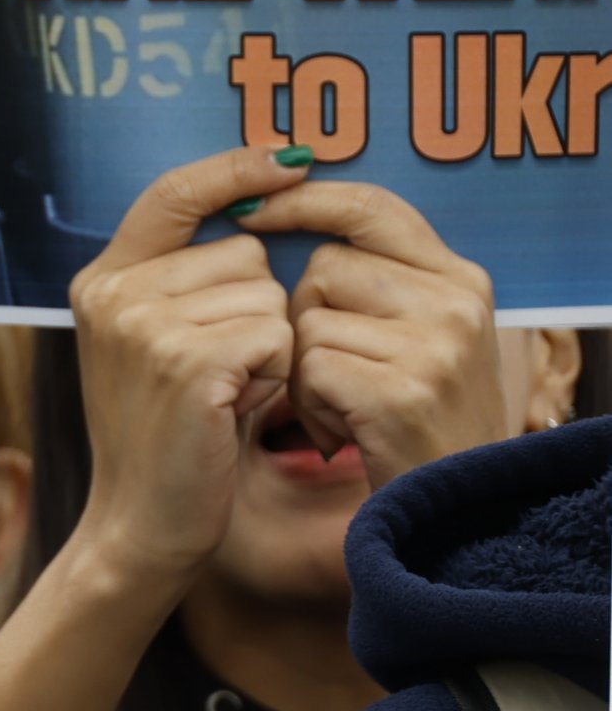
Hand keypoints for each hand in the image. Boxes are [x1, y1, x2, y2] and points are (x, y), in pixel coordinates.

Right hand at [66, 148, 303, 593]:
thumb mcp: (155, 340)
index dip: (235, 168)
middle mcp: (114, 292)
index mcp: (102, 280)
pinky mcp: (187, 359)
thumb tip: (262, 201)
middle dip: (254, 305)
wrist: (142, 522)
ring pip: (265, 293)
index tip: (291, 161)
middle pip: (241, 251)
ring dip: (269, 342)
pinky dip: (276, 372)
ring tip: (226, 392)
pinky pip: (276, 333)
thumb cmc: (168, 434)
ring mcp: (144, 324)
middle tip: (217, 370)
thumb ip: (184, 275)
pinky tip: (237, 407)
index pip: (174, 193)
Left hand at [236, 178, 522, 492]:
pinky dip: (308, 403)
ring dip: (304, 366)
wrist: (448, 509)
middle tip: (335, 371)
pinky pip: (310, 367)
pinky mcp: (402, 389)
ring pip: (310, 319)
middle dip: (304, 316)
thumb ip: (376, 280)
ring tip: (344, 405)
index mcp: (461, 278)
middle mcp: (455, 302)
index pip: (373, 206)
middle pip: (326, 266)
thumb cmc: (411, 420)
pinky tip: (342, 430)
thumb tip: (278, 209)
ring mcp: (434, 344)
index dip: (307, 201)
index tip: (249, 207)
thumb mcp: (414, 337)